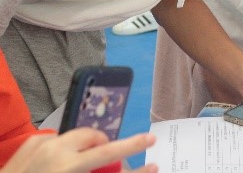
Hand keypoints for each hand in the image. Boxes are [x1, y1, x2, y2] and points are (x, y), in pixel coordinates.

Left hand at [0, 129, 157, 172]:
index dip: (135, 146)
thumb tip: (115, 168)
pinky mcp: (29, 144)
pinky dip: (63, 148)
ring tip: (83, 164)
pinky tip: (57, 163)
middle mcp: (58, 151)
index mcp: (70, 166)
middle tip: (113, 160)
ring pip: (77, 136)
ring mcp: (42, 145)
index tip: (151, 140)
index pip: (112, 153)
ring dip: (85, 147)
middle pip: (97, 139)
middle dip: (109, 146)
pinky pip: (55, 140)